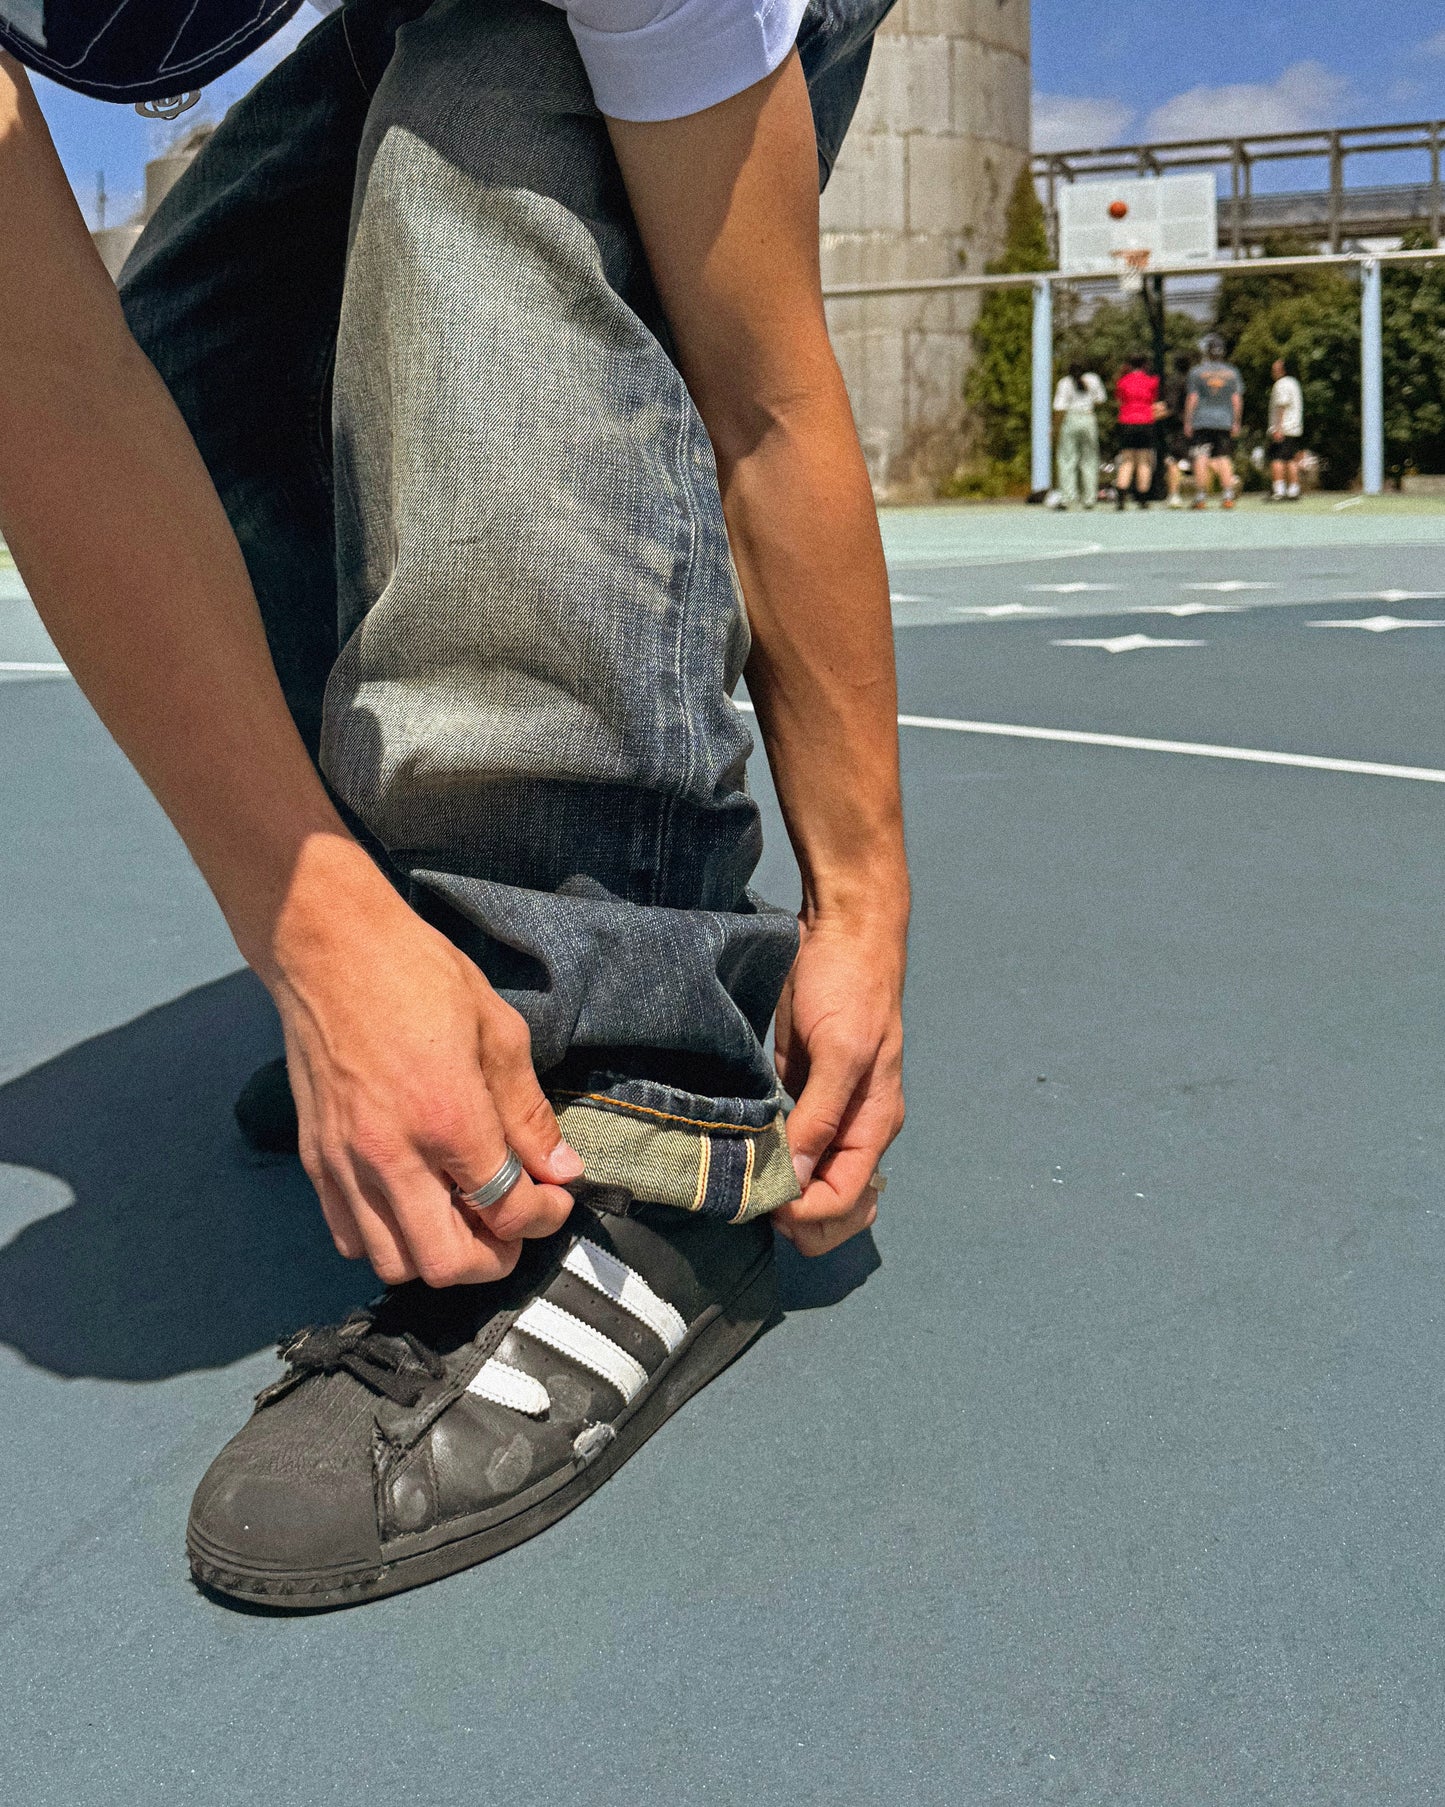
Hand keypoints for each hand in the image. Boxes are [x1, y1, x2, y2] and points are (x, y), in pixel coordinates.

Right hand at [260, 838, 582, 1287]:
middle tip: (514, 1225)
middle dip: (496, 1257)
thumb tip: (560, 1168)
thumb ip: (529, 1111)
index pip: (509, 1210)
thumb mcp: (498, 1030)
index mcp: (449, 1117)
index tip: (556, 1198)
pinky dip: (387, 1240)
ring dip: (439, 1255)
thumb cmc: (416, 974)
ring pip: (395, 1263)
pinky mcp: (315, 1159)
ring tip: (463, 1216)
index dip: (546, 1217)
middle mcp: (392, 1153)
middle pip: (449, 1264)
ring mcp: (346, 1162)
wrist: (329, 948)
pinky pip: (350, 1237)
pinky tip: (413, 1205)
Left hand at [772, 907, 905, 1256]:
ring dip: (788, 1199)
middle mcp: (856, 1127)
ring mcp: (830, 1112)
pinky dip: (776, 1164)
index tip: (762, 1203)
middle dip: (803, 1221)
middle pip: (839, 1204)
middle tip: (753, 1209)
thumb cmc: (849, 984)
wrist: (843, 930)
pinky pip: (795, 1147)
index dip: (807, 1213)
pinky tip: (747, 1165)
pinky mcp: (803, 1092)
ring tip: (747, 1196)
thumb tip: (796, 1177)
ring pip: (816, 1182)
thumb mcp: (839, 1049)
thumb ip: (821, 1114)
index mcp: (875, 1122)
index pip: (847, 1198)